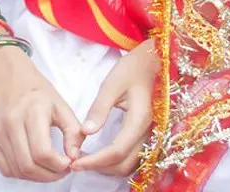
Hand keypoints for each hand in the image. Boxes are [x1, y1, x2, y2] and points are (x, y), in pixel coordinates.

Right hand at [0, 47, 84, 180]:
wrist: (6, 76)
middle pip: (29, 166)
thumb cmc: (36, 91)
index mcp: (32, 111)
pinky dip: (20, 173)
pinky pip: (4, 168)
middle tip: (61, 170)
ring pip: (16, 170)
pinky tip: (32, 165)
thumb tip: (75, 157)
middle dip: (50, 176)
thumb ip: (73, 132)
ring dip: (36, 177)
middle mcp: (10, 122)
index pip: (43, 153)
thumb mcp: (61, 105)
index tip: (68, 162)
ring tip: (48, 169)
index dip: (59, 166)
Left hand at [70, 39, 156, 176]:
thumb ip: (99, 108)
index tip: (74, 162)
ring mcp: (151, 136)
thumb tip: (85, 132)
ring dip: (108, 167)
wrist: (155, 61)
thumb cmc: (133, 68)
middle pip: (124, 164)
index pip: (116, 151)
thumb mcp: (112, 84)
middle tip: (76, 161)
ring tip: (85, 159)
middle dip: (99, 167)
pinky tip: (101, 154)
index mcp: (139, 120)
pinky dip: (116, 161)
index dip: (95, 161)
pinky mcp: (149, 135)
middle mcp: (149, 133)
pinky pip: (134, 157)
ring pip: (131, 164)